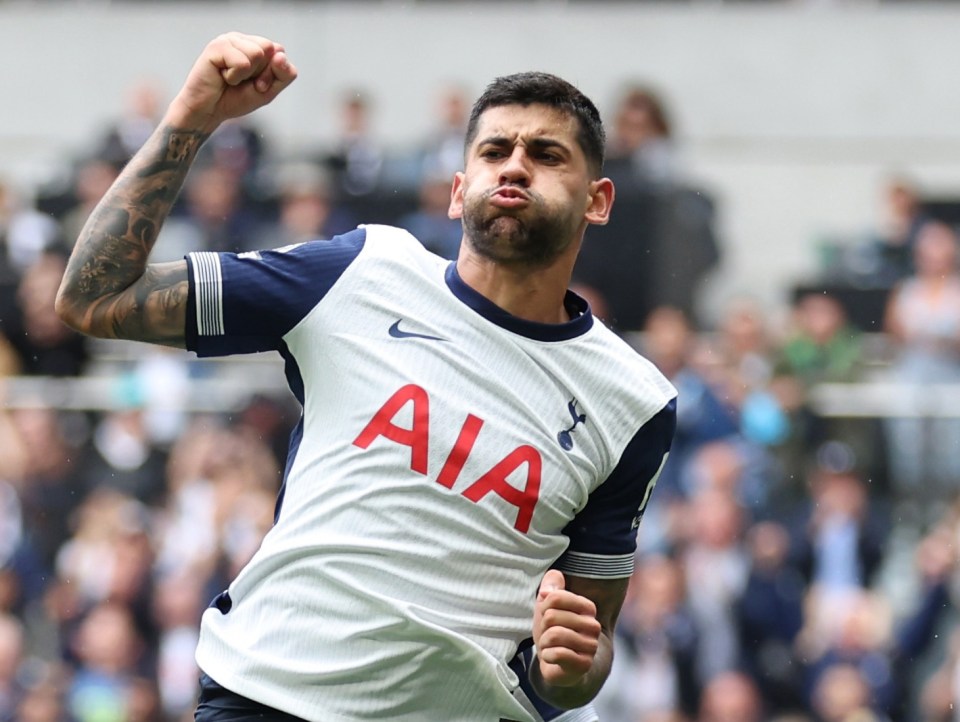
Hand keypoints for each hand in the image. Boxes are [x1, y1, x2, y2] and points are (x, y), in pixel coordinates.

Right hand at [166, 32, 297, 133]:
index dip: (273, 74)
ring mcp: (229, 39)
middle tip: (242, 82)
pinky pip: (242, 63)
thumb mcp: (268, 91)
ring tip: (231, 78)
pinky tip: (222, 76)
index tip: (256, 85)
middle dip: (260, 73)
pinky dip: (234, 77)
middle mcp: (243, 39)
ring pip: (257, 54)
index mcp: (256, 46)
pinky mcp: (217, 46)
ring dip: (246, 75)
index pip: (280, 53)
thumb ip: (283, 75)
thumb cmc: (235, 99)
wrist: (209, 111)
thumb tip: (281, 55)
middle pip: (270, 50)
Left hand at [532, 570, 601, 687]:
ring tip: (550, 646)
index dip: (544, 607)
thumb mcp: (547, 605)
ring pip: (554, 634)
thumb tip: (551, 585)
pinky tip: (552, 657)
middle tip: (549, 635)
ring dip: (544, 642)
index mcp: (588, 607)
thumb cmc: (553, 630)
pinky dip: (547, 656)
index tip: (548, 616)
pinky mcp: (584, 664)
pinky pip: (558, 654)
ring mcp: (591, 646)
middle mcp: (593, 626)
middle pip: (552, 616)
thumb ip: (551, 585)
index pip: (555, 597)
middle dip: (543, 627)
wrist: (560, 664)